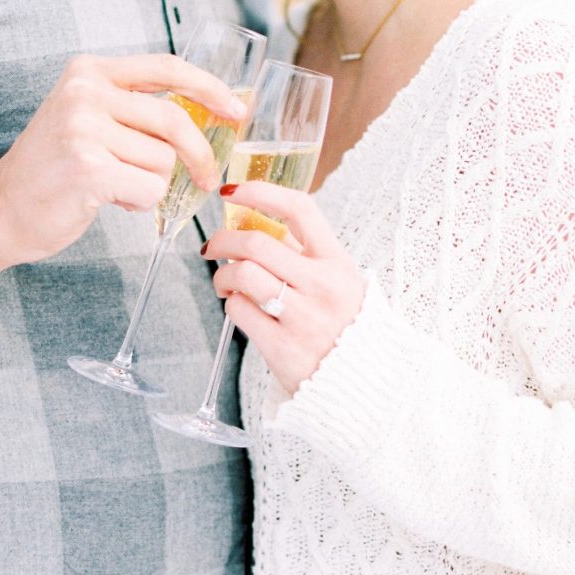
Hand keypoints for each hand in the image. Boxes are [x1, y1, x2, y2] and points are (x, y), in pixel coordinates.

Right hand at [0, 53, 248, 313]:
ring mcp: (84, 128)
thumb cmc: (52, 170)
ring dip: (152, 184)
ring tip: (115, 187)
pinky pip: (149, 188)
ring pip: (163, 161)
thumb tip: (209, 113)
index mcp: (89, 71)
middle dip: (199, 156)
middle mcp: (85, 92)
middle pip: (174, 120)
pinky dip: (139, 202)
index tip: (237, 109)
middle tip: (205, 179)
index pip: (166, 67)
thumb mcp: (87, 119)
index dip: (208, 88)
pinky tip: (110, 200)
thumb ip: (134, 109)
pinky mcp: (89, 167)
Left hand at [202, 181, 365, 395]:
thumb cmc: (343, 324)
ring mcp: (303, 317)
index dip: (261, 192)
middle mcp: (322, 286)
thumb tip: (253, 221)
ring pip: (242, 274)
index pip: (300, 209)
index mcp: (338, 262)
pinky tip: (240, 308)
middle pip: (257, 242)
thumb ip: (304, 253)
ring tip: (226, 283)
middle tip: (212, 246)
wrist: (362, 383)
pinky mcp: (282, 347)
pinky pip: (239, 311)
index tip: (232, 192)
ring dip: (223, 275)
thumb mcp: (339, 280)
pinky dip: (231, 304)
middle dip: (223, 239)